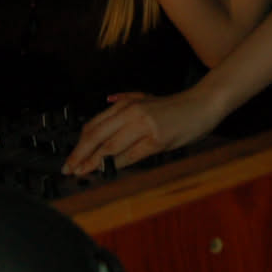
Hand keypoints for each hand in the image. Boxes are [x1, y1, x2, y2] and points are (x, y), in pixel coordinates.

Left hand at [64, 88, 217, 175]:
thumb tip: (108, 101)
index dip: (79, 144)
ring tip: (83, 172)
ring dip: (93, 162)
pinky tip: (107, 172)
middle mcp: (131, 112)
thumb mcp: (147, 98)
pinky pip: (131, 155)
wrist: (202, 104)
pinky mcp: (156, 138)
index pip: (94, 126)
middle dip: (79, 155)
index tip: (70, 158)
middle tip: (68, 168)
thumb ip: (126, 99)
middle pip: (96, 136)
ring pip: (110, 147)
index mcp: (126, 104)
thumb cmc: (175, 106)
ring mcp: (143, 125)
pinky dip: (116, 165)